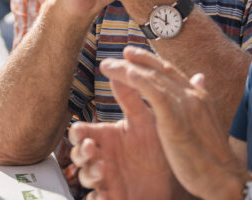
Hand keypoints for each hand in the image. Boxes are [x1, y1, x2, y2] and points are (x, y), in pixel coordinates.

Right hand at [68, 80, 180, 199]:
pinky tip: (103, 196)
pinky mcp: (111, 197)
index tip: (84, 132)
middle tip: (91, 149)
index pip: (81, 132)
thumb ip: (132, 97)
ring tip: (102, 171)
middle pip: (77, 153)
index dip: (78, 132)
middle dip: (80, 152)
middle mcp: (101, 156)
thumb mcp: (146, 122)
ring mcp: (104, 178)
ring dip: (89, 174)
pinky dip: (96, 199)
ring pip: (84, 176)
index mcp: (105, 137)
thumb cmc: (155, 150)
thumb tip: (122, 64)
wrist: (174, 182)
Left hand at [102, 50, 248, 199]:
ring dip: (127, 68)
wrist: (224, 178)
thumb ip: (198, 99)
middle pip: (162, 69)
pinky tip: (125, 73)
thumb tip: (199, 77)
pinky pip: (153, 92)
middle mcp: (192, 95)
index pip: (172, 72)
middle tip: (124, 52)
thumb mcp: (206, 122)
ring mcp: (185, 104)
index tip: (137, 56)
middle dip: (140, 58)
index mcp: (199, 97)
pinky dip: (138, 80)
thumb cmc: (214, 158)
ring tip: (109, 65)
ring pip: (152, 77)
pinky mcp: (174, 118)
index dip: (153, 62)